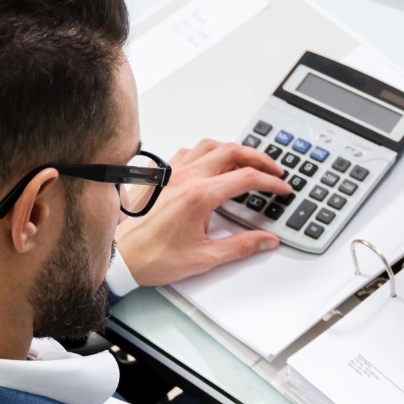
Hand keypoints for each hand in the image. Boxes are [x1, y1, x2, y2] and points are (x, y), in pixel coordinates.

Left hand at [114, 139, 292, 285]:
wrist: (121, 257)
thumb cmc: (154, 257)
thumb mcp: (206, 257)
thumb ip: (242, 246)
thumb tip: (266, 241)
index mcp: (200, 195)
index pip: (246, 178)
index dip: (271, 182)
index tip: (282, 188)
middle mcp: (186, 177)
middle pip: (232, 152)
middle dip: (259, 158)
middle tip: (274, 169)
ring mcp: (172, 173)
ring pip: (210, 146)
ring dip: (234, 150)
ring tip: (248, 161)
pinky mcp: (161, 175)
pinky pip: (188, 151)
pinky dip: (206, 152)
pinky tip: (211, 162)